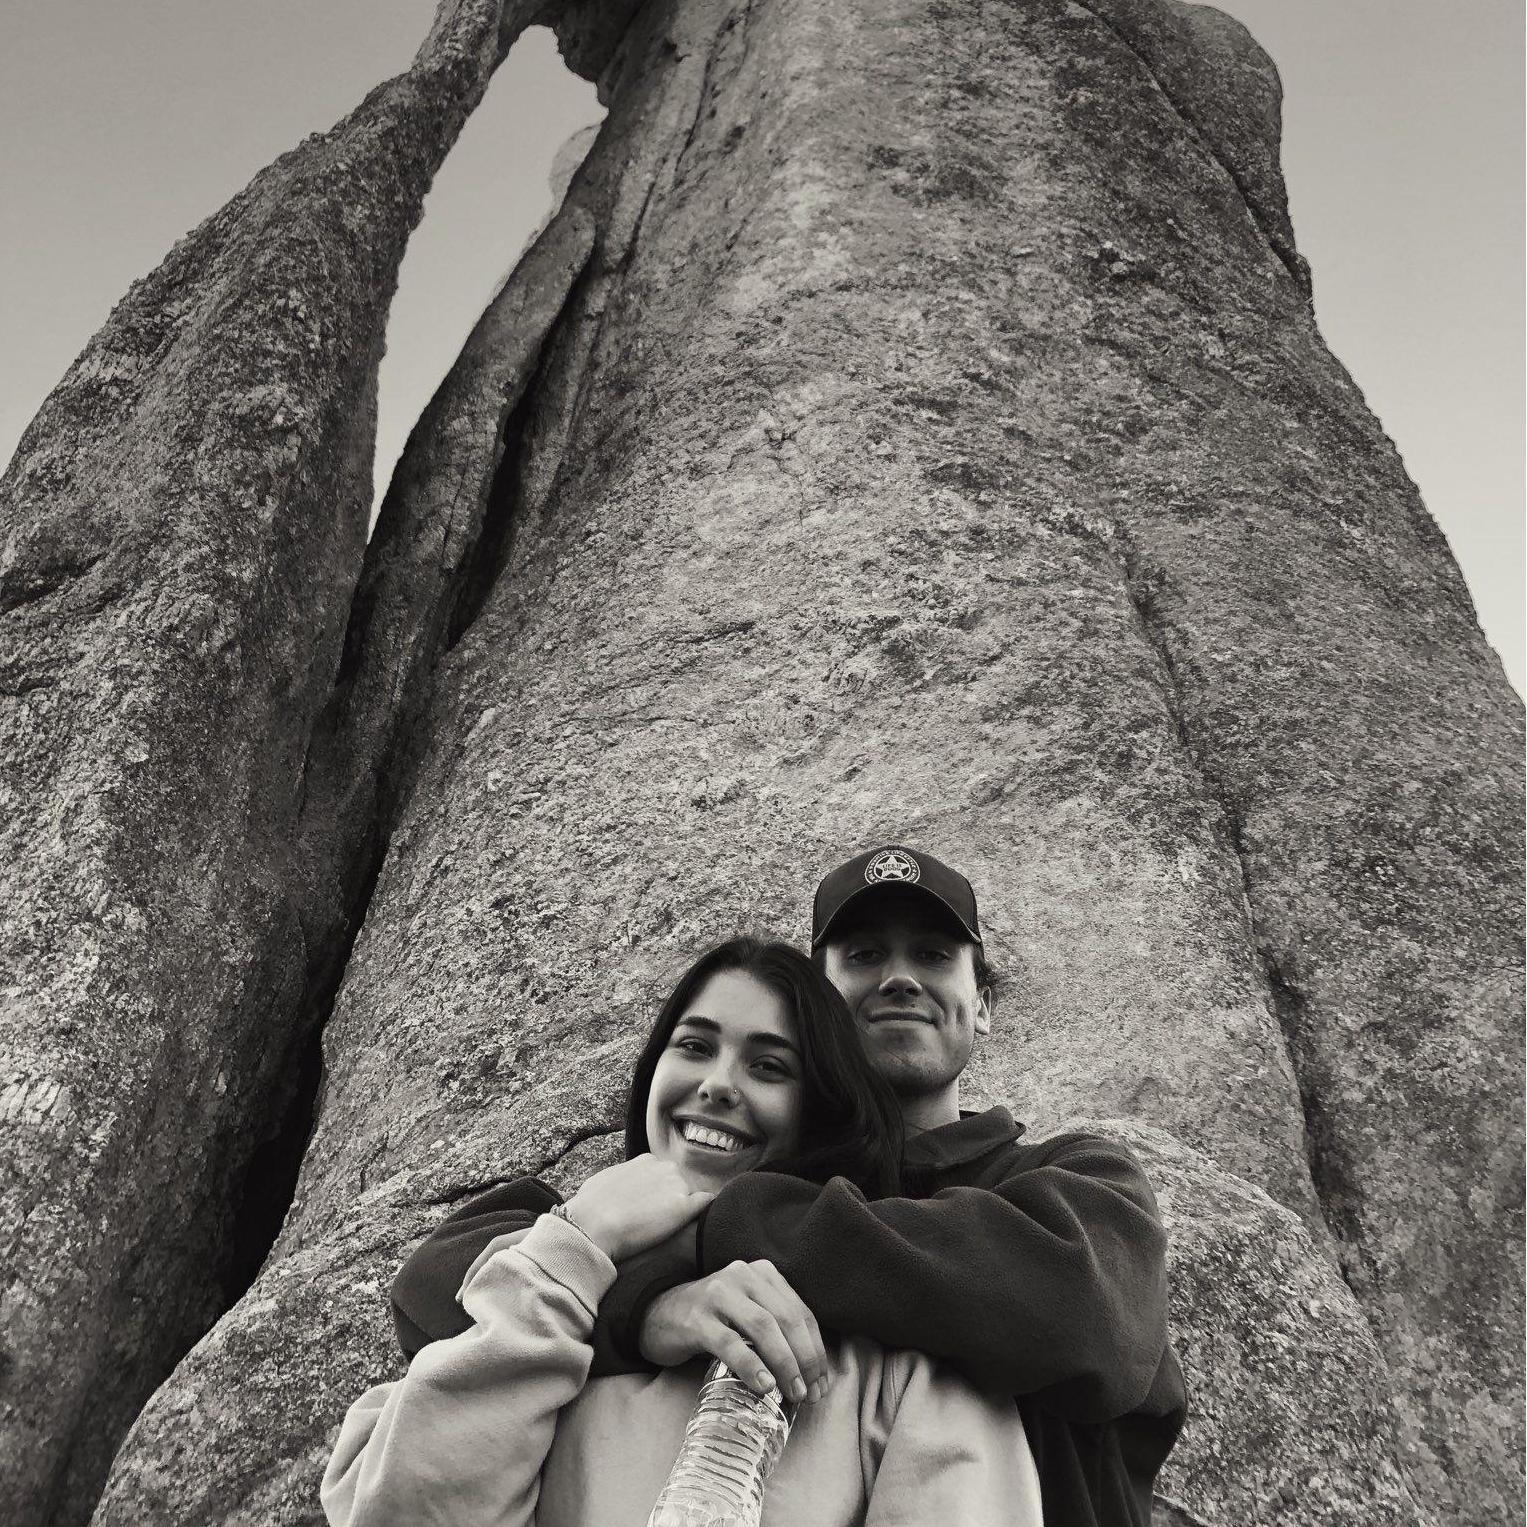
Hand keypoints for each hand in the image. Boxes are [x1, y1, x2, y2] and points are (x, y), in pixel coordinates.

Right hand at [561, 1154, 712, 1262]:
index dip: (659, 1192)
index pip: (663, 1174)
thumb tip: (619, 1187)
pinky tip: (700, 1219)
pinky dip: (704, 1209)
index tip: (651, 1206)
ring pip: (691, 1195)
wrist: (593, 1224)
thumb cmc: (591, 1205)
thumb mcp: (605, 1180)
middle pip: (679, 1183)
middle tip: (659, 1219)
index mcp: (647, 1160)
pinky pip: (705, 1202)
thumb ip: (621, 1178)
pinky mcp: (684, 1207)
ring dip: (685, 1208)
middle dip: (672, 1198)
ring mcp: (677, 1186)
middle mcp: (666, 1168)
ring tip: (669, 1227)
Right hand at [639, 1260, 830, 1404]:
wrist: (657, 1316)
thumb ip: (776, 1327)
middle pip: (786, 1318)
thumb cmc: (713, 1320)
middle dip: (806, 1359)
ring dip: (785, 1363)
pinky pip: (730, 1343)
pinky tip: (764, 1386)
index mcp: (762, 1273)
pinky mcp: (697, 1319)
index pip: (800, 1311)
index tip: (823, 1383)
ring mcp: (718, 1294)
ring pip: (763, 1327)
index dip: (816, 1349)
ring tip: (794, 1393)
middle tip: (812, 1393)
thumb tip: (813, 1374)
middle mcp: (742, 1275)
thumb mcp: (747, 1312)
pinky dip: (752, 1366)